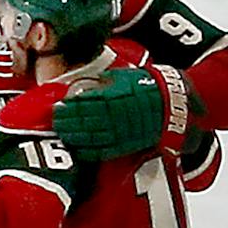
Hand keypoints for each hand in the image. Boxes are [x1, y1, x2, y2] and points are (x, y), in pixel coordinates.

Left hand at [52, 67, 168, 160]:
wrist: (171, 103)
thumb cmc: (144, 86)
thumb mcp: (121, 77)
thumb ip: (100, 84)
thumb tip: (79, 87)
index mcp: (113, 97)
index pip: (84, 103)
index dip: (68, 106)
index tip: (58, 106)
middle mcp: (114, 115)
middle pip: (84, 121)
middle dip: (67, 121)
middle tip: (56, 120)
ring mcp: (120, 132)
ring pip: (90, 137)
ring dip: (73, 136)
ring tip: (62, 132)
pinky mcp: (125, 145)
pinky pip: (102, 150)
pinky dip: (87, 150)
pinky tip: (77, 146)